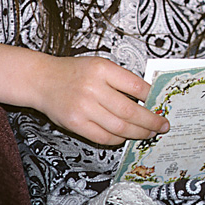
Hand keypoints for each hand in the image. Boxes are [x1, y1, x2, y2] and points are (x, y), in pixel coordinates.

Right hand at [31, 55, 168, 145]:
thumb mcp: (100, 66)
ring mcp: (83, 107)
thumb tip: (149, 98)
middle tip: (162, 125)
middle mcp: (93, 88)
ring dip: (139, 133)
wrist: (42, 80)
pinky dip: (118, 139)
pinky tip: (126, 136)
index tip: (162, 104)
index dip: (153, 98)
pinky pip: (104, 137)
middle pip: (131, 110)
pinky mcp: (76, 123)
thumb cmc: (74, 73)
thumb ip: (121, 80)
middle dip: (151, 121)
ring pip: (120, 127)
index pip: (136, 86)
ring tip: (149, 133)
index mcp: (103, 69)